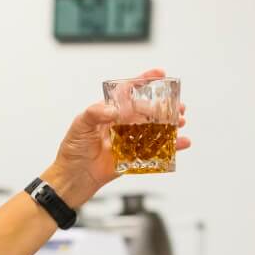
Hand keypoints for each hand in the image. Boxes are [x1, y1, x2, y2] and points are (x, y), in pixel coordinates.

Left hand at [40, 68, 190, 209]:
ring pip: (154, 128)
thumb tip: (114, 110)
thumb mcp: (78, 127)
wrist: (72, 180)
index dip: (144, 81)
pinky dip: (170, 147)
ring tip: (181, 121)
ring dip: (170, 124)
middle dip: (164, 106)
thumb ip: (94, 113)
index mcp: (108, 112)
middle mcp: (121, 124)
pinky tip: (182, 143)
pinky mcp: (133, 158)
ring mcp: (128, 140)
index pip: (128, 92)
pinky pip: (155, 150)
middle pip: (147, 110)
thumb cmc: (72, 152)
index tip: (159, 74)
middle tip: (177, 106)